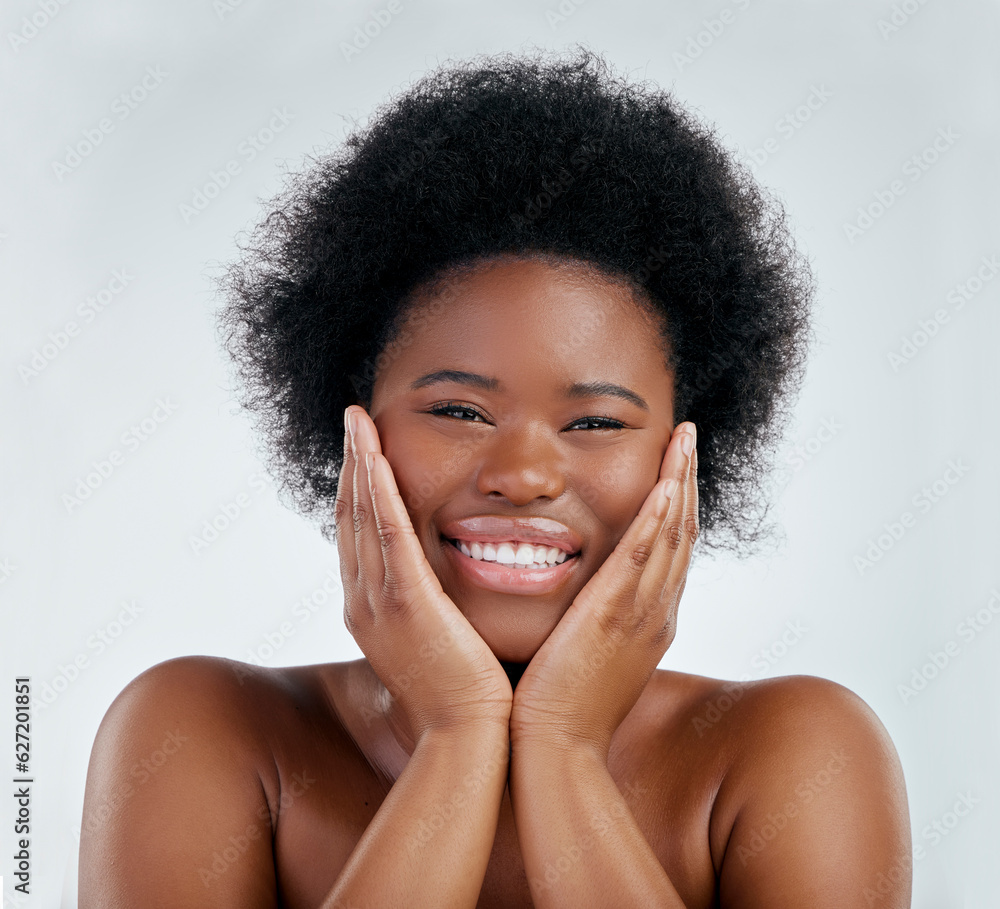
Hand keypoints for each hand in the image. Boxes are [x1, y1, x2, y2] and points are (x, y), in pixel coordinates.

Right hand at [336, 405, 512, 738]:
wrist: (469, 738)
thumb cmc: (466, 694)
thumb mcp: (440, 640)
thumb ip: (435, 605)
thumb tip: (449, 582)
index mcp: (371, 611)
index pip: (360, 536)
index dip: (358, 489)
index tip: (363, 451)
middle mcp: (363, 602)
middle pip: (352, 518)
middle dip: (351, 466)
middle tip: (354, 422)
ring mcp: (379, 602)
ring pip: (363, 517)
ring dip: (359, 465)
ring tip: (358, 422)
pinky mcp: (406, 603)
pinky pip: (388, 535)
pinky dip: (378, 493)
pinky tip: (374, 456)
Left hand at [509, 422, 698, 757]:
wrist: (554, 751)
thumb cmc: (560, 709)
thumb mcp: (588, 657)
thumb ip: (592, 623)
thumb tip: (581, 603)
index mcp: (649, 621)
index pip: (669, 551)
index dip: (675, 506)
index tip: (673, 469)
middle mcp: (656, 613)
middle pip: (680, 533)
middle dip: (685, 481)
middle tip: (686, 437)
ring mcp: (641, 614)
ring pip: (670, 535)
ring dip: (678, 483)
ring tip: (682, 439)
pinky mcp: (615, 617)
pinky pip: (644, 556)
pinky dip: (657, 517)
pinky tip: (664, 482)